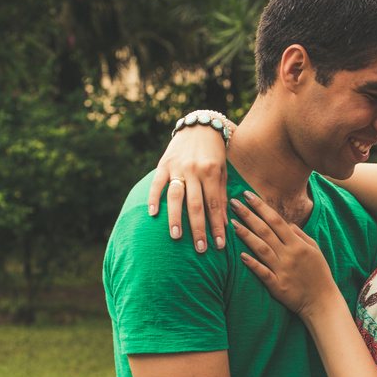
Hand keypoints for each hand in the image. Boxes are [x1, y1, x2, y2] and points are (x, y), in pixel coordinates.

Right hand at [148, 122, 228, 252]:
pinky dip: (153, 198)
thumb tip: (224, 222)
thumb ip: (221, 195)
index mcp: (211, 172)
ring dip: (175, 218)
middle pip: (195, 205)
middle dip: (198, 229)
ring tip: (176, 236)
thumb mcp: (223, 172)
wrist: (200, 126)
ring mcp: (177, 167)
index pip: (215, 205)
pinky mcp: (163, 163)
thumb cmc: (215, 153)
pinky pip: (157, 183)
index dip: (217, 226)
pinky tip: (152, 214)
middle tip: (200, 249)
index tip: (219, 245)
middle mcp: (194, 170)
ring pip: (175, 196)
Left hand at [231, 192, 339, 315]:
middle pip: (265, 231)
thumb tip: (286, 223)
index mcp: (298, 245)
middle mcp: (289, 255)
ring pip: (261, 249)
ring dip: (246, 235)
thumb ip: (300, 235)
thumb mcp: (315, 250)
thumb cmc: (319, 274)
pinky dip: (252, 264)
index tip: (247, 195)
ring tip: (232, 223)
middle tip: (233, 202)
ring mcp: (282, 270)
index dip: (261, 207)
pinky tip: (240, 256)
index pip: (276, 220)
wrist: (322, 302)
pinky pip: (263, 273)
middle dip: (248, 215)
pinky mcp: (277, 286)